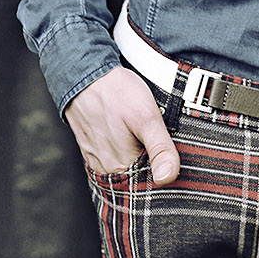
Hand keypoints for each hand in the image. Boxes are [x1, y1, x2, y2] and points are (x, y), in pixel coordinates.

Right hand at [64, 65, 179, 183]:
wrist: (85, 74)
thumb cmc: (117, 93)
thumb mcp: (147, 116)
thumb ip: (160, 148)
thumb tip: (168, 178)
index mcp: (121, 166)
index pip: (151, 183)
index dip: (165, 169)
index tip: (173, 155)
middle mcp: (107, 169)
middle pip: (137, 176)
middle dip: (151, 163)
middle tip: (158, 139)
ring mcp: (97, 159)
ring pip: (125, 167)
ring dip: (138, 156)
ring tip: (143, 135)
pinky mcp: (92, 148)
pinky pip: (113, 157)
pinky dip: (124, 150)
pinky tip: (128, 134)